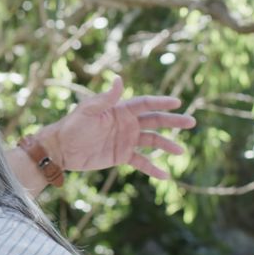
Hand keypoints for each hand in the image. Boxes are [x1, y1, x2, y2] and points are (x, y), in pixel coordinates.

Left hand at [41, 77, 195, 179]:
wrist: (61, 149)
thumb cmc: (72, 126)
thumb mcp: (88, 111)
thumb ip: (106, 98)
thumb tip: (119, 79)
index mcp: (120, 110)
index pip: (146, 104)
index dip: (161, 103)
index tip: (178, 102)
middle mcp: (126, 124)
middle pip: (155, 121)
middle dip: (173, 122)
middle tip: (191, 122)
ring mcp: (126, 140)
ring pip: (152, 141)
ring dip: (167, 145)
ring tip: (181, 152)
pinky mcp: (121, 156)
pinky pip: (141, 162)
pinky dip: (153, 168)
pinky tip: (165, 176)